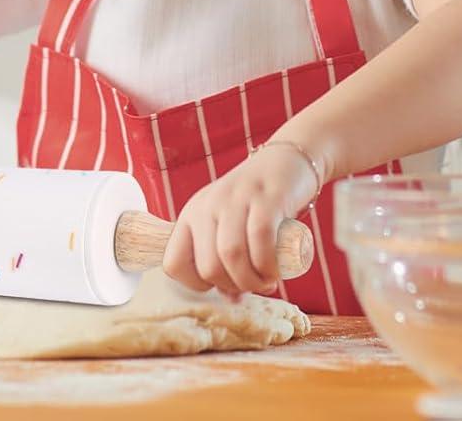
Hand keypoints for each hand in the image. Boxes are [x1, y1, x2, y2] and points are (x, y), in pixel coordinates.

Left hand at [162, 143, 319, 297]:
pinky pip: (262, 240)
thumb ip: (225, 263)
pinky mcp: (266, 196)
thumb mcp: (230, 229)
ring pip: (232, 255)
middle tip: (256, 282)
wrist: (288, 162)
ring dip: (255, 279)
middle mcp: (209, 205)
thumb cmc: (257, 205)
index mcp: (192, 215)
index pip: (173, 264)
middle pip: (209, 267)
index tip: (223, 281)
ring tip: (270, 276)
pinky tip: (280, 265)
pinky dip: (272, 264)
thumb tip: (231, 299)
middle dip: (236, 285)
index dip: (198, 284)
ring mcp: (237, 198)